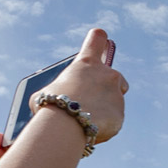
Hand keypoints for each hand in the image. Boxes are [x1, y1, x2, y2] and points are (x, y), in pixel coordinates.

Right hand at [46, 28, 128, 144]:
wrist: (66, 126)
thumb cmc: (52, 107)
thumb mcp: (47, 93)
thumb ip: (56, 91)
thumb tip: (52, 98)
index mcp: (86, 63)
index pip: (97, 39)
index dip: (99, 41)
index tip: (102, 41)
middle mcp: (107, 74)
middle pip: (114, 75)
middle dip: (105, 87)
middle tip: (90, 100)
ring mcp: (116, 93)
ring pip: (115, 99)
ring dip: (104, 107)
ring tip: (85, 118)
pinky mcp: (120, 113)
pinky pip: (114, 118)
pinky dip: (105, 124)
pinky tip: (90, 127)